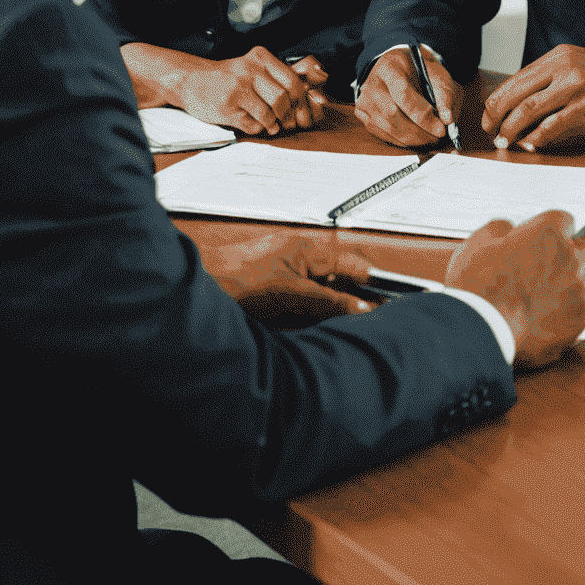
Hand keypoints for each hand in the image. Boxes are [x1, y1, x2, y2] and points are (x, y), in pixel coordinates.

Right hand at [178, 47, 325, 135]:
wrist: (191, 80)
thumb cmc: (226, 77)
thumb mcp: (251, 67)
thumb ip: (274, 78)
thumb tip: (303, 98)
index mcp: (259, 58)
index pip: (292, 80)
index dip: (299, 98)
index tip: (298, 107)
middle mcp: (249, 71)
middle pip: (282, 98)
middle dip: (286, 114)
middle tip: (286, 121)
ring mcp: (236, 89)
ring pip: (268, 114)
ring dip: (272, 124)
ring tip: (270, 124)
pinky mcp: (226, 108)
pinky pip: (252, 125)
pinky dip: (257, 129)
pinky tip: (253, 124)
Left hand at [213, 232, 377, 325]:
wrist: (196, 290)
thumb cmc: (234, 279)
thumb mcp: (290, 292)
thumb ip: (328, 300)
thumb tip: (362, 308)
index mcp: (309, 250)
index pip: (354, 265)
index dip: (373, 285)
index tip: (388, 307)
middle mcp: (301, 261)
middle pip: (340, 285)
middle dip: (351, 307)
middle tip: (362, 329)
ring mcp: (288, 279)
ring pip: (322, 301)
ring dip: (327, 318)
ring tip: (330, 334)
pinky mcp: (275, 297)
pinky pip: (303, 310)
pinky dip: (307, 323)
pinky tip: (304, 334)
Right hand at [355, 47, 458, 146]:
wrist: (396, 66)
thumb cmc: (416, 68)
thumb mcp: (435, 72)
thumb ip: (444, 93)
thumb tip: (447, 119)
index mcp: (389, 67)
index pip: (402, 94)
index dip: (422, 115)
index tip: (441, 128)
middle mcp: (371, 84)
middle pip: (392, 114)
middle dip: (419, 131)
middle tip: (438, 137)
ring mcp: (364, 101)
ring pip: (388, 128)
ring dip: (413, 139)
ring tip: (431, 139)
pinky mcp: (364, 116)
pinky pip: (384, 135)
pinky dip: (403, 141)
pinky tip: (417, 138)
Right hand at [445, 210, 584, 369]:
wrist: (480, 332)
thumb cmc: (477, 286)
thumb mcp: (479, 241)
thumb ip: (502, 227)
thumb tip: (510, 229)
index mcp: (550, 233)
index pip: (564, 220)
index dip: (547, 230)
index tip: (537, 241)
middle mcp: (571, 258)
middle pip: (577, 249)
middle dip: (560, 256)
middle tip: (535, 270)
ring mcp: (579, 291)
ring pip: (582, 280)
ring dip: (566, 283)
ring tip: (539, 297)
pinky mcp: (580, 320)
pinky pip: (584, 308)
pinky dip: (569, 310)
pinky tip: (546, 314)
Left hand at [482, 45, 584, 152]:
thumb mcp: (579, 64)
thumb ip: (550, 80)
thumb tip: (519, 104)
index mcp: (559, 57)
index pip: (516, 79)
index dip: (497, 100)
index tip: (490, 116)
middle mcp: (565, 70)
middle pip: (516, 95)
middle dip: (497, 117)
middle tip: (491, 132)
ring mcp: (576, 91)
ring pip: (529, 111)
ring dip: (512, 130)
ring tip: (506, 141)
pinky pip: (551, 128)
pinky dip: (536, 138)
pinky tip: (531, 144)